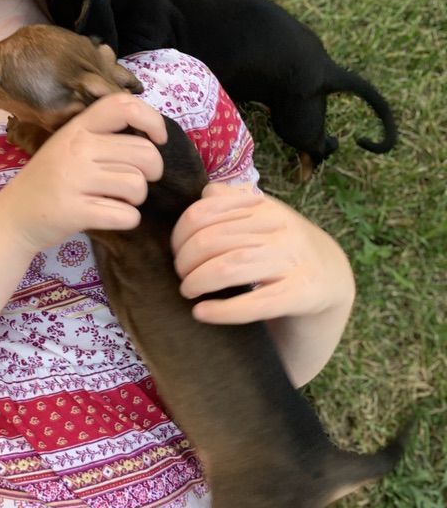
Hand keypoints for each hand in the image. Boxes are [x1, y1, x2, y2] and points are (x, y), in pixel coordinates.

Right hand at [0, 92, 166, 254]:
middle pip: (144, 152)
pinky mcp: (75, 211)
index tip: (157, 138)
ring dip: (137, 199)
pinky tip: (113, 217)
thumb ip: (102, 135)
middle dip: (152, 171)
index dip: (152, 119)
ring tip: (118, 200)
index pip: (123, 106)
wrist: (13, 217)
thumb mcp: (69, 145)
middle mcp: (77, 148)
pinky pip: (125, 215)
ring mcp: (74, 180)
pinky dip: (127, 220)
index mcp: (78, 128)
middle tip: (137, 181)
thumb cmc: (50, 180)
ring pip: (137, 185)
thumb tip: (151, 134)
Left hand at [170, 182, 354, 325]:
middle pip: (211, 240)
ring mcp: (290, 261)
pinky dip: (222, 310)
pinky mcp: (299, 294)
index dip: (180, 234)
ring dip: (197, 281)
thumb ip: (232, 201)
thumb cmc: (283, 245)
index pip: (204, 212)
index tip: (176, 251)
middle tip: (181, 275)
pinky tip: (201, 313)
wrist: (332, 276)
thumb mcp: (261, 215)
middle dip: (185, 261)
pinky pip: (255, 303)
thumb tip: (203, 194)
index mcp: (262, 206)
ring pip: (228, 267)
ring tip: (187, 291)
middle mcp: (277, 229)